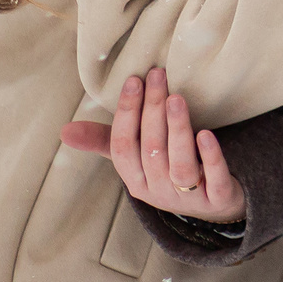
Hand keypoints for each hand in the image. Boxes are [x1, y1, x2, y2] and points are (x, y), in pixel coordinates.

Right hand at [58, 68, 247, 224]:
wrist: (215, 206)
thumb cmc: (169, 172)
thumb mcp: (138, 160)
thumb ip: (106, 141)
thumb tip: (64, 130)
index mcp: (135, 180)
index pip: (123, 147)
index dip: (126, 114)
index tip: (133, 79)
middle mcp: (158, 190)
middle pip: (151, 149)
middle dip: (152, 109)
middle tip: (158, 75)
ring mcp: (188, 197)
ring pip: (180, 164)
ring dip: (177, 129)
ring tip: (176, 98)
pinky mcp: (218, 198)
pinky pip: (213, 179)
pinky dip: (210, 157)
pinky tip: (206, 133)